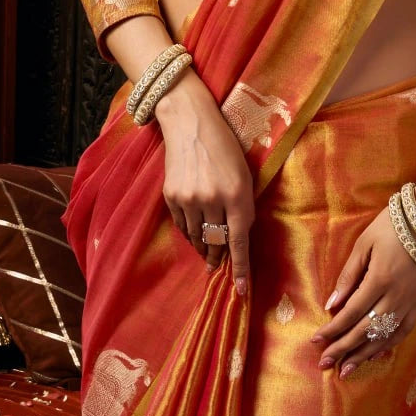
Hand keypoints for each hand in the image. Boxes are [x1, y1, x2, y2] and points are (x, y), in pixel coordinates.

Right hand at [155, 70, 254, 295]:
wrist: (190, 123)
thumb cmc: (225, 147)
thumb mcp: (244, 174)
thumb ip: (243, 206)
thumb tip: (237, 238)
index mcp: (237, 194)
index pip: (240, 242)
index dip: (240, 269)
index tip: (241, 291)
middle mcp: (213, 199)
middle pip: (217, 244)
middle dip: (219, 259)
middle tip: (219, 267)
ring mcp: (189, 199)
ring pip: (198, 238)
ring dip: (204, 246)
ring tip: (207, 247)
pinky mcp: (172, 197)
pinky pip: (183, 226)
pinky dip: (190, 232)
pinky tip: (194, 228)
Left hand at [310, 206, 415, 377]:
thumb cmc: (389, 228)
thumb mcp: (363, 245)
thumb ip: (348, 275)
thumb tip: (332, 304)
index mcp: (380, 280)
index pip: (351, 312)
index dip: (333, 328)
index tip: (316, 340)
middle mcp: (396, 297)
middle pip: (365, 330)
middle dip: (343, 348)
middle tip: (324, 363)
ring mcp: (410, 303)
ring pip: (384, 336)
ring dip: (363, 355)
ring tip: (345, 369)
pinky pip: (402, 331)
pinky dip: (387, 346)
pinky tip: (374, 356)